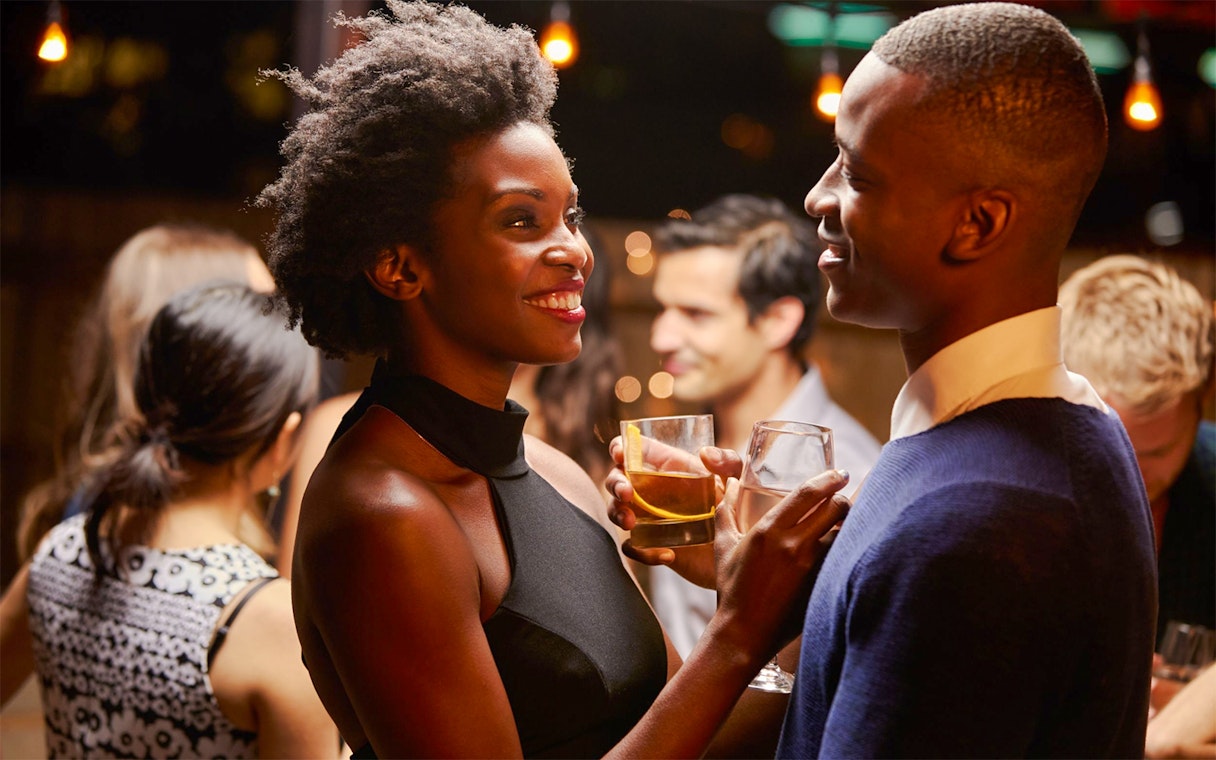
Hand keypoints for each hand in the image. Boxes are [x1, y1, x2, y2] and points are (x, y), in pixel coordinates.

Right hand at [605, 440, 740, 586]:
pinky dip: (642, 552)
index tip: (620, 454)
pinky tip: (667, 554)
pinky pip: (633, 548)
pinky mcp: (652, 545)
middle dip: (615, 483)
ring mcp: (649, 518)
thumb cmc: (737, 507)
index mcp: (668, 467)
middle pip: (617, 479)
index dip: (620, 448)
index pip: (634, 450)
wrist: (741, 553)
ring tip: (631, 523)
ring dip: (617, 514)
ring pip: (616, 511)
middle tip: (627, 494)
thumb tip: (704, 454)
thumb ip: (728, 463)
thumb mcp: (737, 482)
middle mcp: (652, 490)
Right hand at [710, 468, 850, 663]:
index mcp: (768, 530)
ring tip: (846, 522)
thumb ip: (726, 512)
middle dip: (843, 499)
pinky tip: (848, 548)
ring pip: (845, 532)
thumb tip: (729, 486)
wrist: (743, 633)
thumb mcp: (724, 547)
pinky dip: (848, 548)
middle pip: (835, 508)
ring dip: (848, 523)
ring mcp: (810, 566)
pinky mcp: (821, 584)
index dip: (828, 479)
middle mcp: (792, 544)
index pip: (808, 493)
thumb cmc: (732, 589)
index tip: (839, 473)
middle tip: (843, 499)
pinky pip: (844, 557)